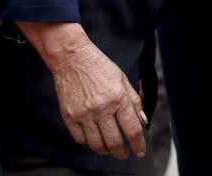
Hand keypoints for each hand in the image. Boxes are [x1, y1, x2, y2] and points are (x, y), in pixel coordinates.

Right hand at [18, 22, 145, 159]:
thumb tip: (142, 120)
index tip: (140, 151)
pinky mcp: (70, 116)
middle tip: (124, 153)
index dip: (138, 144)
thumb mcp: (122, 78)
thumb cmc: (98, 65)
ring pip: (97, 145)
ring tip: (109, 147)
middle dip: (122, 152)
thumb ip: (134, 100)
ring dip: (106, 150)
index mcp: (118, 97)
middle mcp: (102, 108)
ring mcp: (84, 114)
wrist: (72, 57)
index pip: (132, 129)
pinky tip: (93, 137)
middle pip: (114, 142)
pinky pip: (80, 139)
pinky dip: (88, 142)